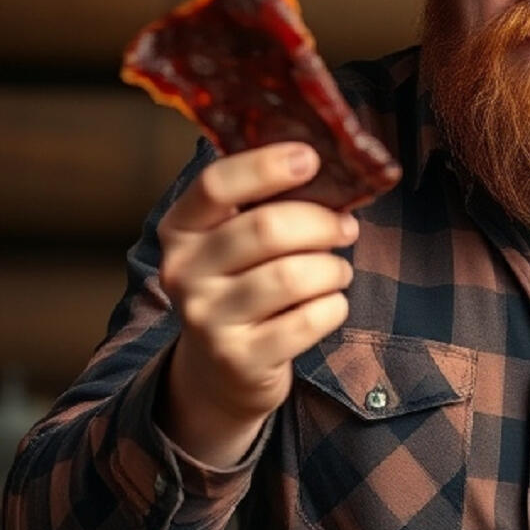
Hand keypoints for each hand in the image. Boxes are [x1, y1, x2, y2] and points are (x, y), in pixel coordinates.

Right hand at [156, 141, 357, 465]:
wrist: (220, 371)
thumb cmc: (244, 284)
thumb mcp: (237, 241)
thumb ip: (268, 204)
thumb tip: (336, 172)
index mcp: (181, 228)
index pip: (216, 184)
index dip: (266, 166)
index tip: (311, 157)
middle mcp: (183, 272)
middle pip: (266, 229)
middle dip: (322, 223)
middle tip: (347, 228)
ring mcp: (206, 319)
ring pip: (292, 276)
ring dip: (333, 269)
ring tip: (338, 271)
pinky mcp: (239, 359)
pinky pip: (307, 321)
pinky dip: (333, 307)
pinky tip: (329, 304)